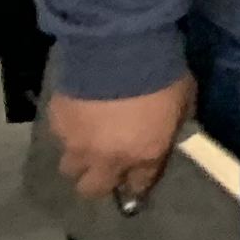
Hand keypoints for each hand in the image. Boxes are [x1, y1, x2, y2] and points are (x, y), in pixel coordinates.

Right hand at [49, 79, 191, 202]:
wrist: (120, 51)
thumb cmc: (162, 75)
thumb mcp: (183, 103)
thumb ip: (170, 126)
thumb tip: (165, 131)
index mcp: (145, 154)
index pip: (138, 185)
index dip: (136, 183)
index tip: (134, 179)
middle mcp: (108, 158)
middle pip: (92, 189)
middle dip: (98, 181)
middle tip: (103, 166)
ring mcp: (77, 144)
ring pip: (70, 166)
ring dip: (79, 158)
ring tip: (87, 140)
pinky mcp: (56, 124)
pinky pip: (60, 137)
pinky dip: (69, 131)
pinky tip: (78, 114)